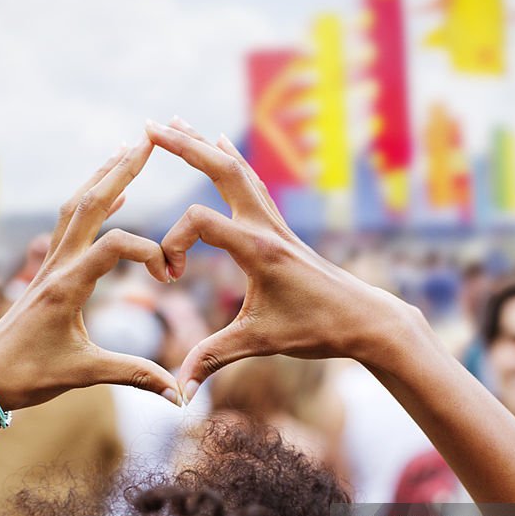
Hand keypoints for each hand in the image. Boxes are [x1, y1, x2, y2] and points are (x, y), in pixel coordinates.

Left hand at [0, 138, 179, 408]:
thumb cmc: (28, 377)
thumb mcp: (83, 376)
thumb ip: (133, 376)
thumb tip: (178, 394)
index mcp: (66, 287)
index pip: (114, 246)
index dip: (149, 252)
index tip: (171, 278)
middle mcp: (56, 266)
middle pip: (90, 204)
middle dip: (120, 170)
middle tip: (147, 139)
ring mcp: (48, 264)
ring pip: (76, 206)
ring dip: (103, 177)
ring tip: (128, 149)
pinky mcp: (46, 270)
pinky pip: (70, 224)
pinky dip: (94, 203)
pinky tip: (111, 192)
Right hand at [145, 118, 404, 401]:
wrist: (366, 320)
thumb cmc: (317, 330)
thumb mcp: (260, 343)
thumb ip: (213, 360)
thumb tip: (178, 393)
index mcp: (258, 249)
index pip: (200, 223)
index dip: (172, 245)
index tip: (169, 279)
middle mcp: (266, 226)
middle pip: (221, 169)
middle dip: (183, 146)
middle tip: (148, 125)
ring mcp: (275, 223)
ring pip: (236, 170)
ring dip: (203, 145)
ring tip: (174, 122)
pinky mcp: (280, 229)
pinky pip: (251, 183)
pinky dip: (230, 161)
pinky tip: (220, 144)